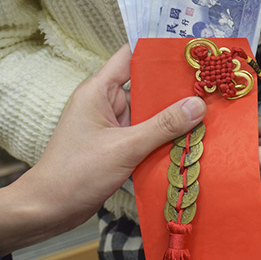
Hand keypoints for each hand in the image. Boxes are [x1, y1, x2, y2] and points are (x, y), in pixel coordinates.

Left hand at [0, 45, 207, 252]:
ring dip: (174, 115)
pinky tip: (192, 138)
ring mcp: (113, 126)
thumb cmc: (76, 173)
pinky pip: (147, 134)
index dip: (159, 50)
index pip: (130, 55)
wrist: (49, 209)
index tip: (190, 50)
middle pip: (147, 86)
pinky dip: (166, 137)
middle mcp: (106, 103)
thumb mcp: (125, 147)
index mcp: (99, 91)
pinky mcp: (118, 147)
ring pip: (150, 113)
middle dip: (176, 87)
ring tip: (211, 109)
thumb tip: (198, 104)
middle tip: (212, 84)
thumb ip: (163, 126)